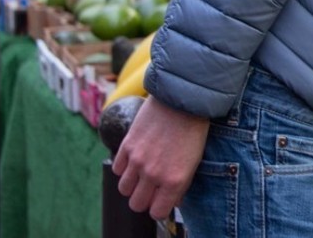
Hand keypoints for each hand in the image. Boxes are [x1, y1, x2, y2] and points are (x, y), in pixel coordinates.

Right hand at [113, 95, 210, 219]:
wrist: (183, 100)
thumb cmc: (193, 130)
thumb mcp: (194, 162)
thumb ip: (180, 184)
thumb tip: (172, 200)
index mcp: (174, 180)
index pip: (157, 212)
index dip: (159, 208)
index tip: (162, 200)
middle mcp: (154, 174)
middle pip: (136, 204)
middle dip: (144, 199)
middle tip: (151, 188)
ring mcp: (138, 161)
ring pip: (124, 189)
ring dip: (133, 184)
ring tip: (143, 173)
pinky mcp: (126, 146)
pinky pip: (117, 169)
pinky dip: (124, 168)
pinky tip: (135, 159)